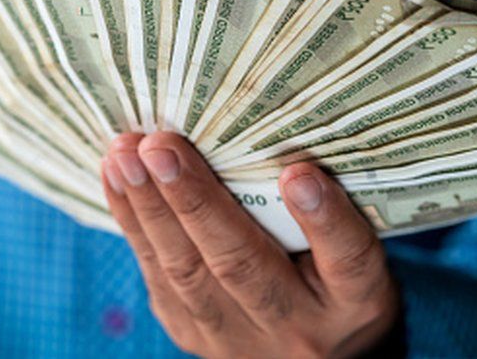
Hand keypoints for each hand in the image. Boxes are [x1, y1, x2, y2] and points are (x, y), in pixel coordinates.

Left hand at [101, 132, 399, 357]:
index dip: (325, 219)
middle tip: (161, 147)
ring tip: (125, 154)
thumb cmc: (335, 285)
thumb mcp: (358, 258)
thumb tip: (284, 139)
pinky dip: (134, 223)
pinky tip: (117, 178)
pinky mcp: (191, 333)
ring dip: (149, 208)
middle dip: (196, 202)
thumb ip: (332, 212)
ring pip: (186, 272)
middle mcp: (295, 325)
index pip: (347, 261)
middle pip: (242, 265)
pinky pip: (157, 277)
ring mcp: (237, 337)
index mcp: (352, 302)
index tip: (299, 173)